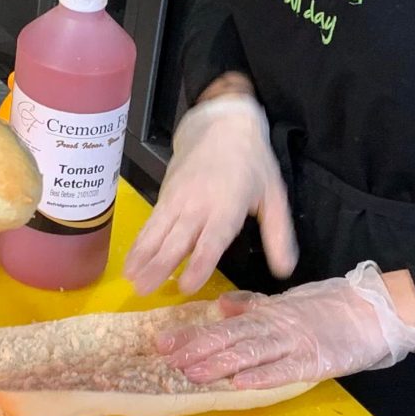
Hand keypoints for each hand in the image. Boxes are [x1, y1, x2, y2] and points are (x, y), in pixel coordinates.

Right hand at [123, 91, 295, 294]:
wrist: (221, 124)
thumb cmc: (252, 161)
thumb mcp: (274, 195)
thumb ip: (278, 234)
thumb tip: (285, 270)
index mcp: (227, 206)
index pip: (211, 239)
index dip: (198, 263)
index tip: (186, 286)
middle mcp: (198, 204)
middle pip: (176, 238)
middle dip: (159, 265)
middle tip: (144, 291)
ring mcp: (177, 199)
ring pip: (157, 231)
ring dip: (142, 256)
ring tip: (130, 280)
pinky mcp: (164, 195)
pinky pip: (150, 223)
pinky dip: (138, 242)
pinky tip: (129, 261)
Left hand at [154, 262, 414, 389]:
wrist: (373, 311)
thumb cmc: (331, 307)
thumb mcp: (288, 302)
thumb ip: (255, 306)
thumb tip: (221, 307)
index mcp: (268, 313)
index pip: (223, 325)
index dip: (192, 333)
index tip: (162, 341)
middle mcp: (276, 327)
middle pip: (230, 338)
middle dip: (196, 348)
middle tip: (165, 357)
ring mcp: (295, 344)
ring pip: (251, 353)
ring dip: (219, 363)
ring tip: (192, 373)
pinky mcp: (315, 361)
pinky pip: (284, 370)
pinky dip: (261, 377)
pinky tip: (239, 384)